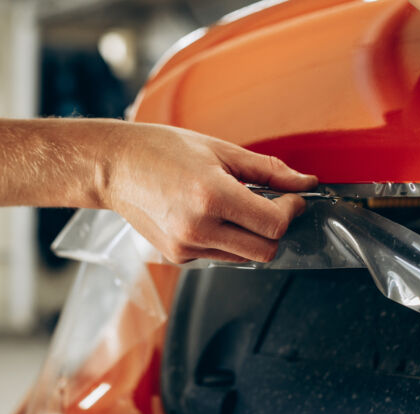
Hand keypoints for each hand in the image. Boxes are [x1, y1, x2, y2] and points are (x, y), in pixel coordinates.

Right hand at [100, 122, 317, 263]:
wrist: (114, 167)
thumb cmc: (161, 150)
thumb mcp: (220, 150)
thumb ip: (267, 170)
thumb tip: (305, 182)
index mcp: (212, 196)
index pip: (274, 224)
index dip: (292, 210)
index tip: (292, 197)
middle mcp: (198, 228)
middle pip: (265, 250)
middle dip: (276, 229)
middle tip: (272, 205)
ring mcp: (186, 247)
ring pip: (244, 257)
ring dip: (250, 236)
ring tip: (232, 206)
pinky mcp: (177, 257)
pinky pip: (218, 255)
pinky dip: (225, 239)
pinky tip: (207, 215)